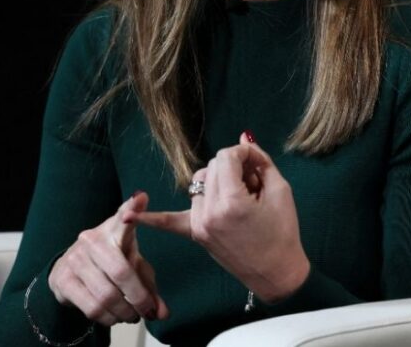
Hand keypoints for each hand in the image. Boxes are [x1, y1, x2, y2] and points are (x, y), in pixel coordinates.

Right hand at [49, 191, 169, 324]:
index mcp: (114, 229)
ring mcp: (75, 259)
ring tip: (133, 316)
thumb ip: (149, 286)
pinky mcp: (62, 280)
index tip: (141, 197)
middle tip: (149, 311)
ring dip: (125, 312)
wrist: (70, 270)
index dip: (131, 208)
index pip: (123, 216)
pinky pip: (91, 307)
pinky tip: (115, 317)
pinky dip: (108, 318)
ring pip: (106, 295)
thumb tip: (163, 313)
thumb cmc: (112, 263)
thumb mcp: (133, 264)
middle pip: (121, 272)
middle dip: (139, 297)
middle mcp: (92, 240)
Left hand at [127, 132, 310, 301]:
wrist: (276, 272)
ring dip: (217, 180)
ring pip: (199, 182)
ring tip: (241, 195)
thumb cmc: (283, 232)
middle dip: (233, 166)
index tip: (257, 161)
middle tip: (255, 180)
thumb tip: (245, 138)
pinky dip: (149, 218)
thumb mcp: (281, 191)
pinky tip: (127, 214)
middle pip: (212, 167)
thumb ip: (261, 161)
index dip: (244, 153)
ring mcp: (198, 225)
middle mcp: (208, 213)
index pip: (226, 157)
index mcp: (231, 202)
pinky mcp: (195, 234)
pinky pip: (168, 222)